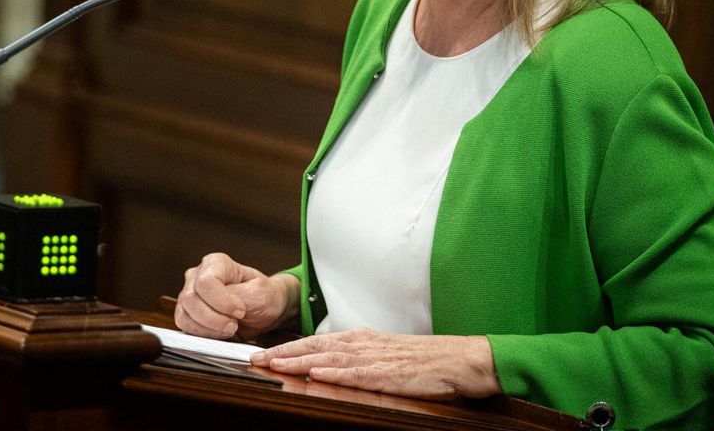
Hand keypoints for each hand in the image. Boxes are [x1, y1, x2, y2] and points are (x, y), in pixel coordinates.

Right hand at [175, 252, 298, 339]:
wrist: (264, 310)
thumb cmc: (263, 296)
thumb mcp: (259, 293)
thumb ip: (239, 295)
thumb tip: (220, 302)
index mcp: (216, 263)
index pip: (206, 282)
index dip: (221, 301)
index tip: (240, 311)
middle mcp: (198, 275)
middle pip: (191, 299)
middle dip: (214, 319)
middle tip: (234, 324)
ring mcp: (190, 294)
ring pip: (185, 315)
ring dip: (208, 328)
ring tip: (229, 328)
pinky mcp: (187, 312)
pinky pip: (185, 326)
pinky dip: (203, 334)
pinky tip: (219, 332)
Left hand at [249, 328, 500, 399]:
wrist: (459, 360)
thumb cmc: (423, 360)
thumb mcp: (384, 355)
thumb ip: (356, 359)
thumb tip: (326, 365)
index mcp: (360, 340)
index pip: (316, 342)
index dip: (287, 348)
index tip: (262, 353)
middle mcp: (363, 344)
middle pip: (315, 347)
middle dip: (283, 352)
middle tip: (254, 358)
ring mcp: (376, 358)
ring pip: (330, 358)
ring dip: (300, 360)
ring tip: (275, 364)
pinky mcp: (391, 374)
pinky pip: (359, 373)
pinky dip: (337, 372)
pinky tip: (318, 373)